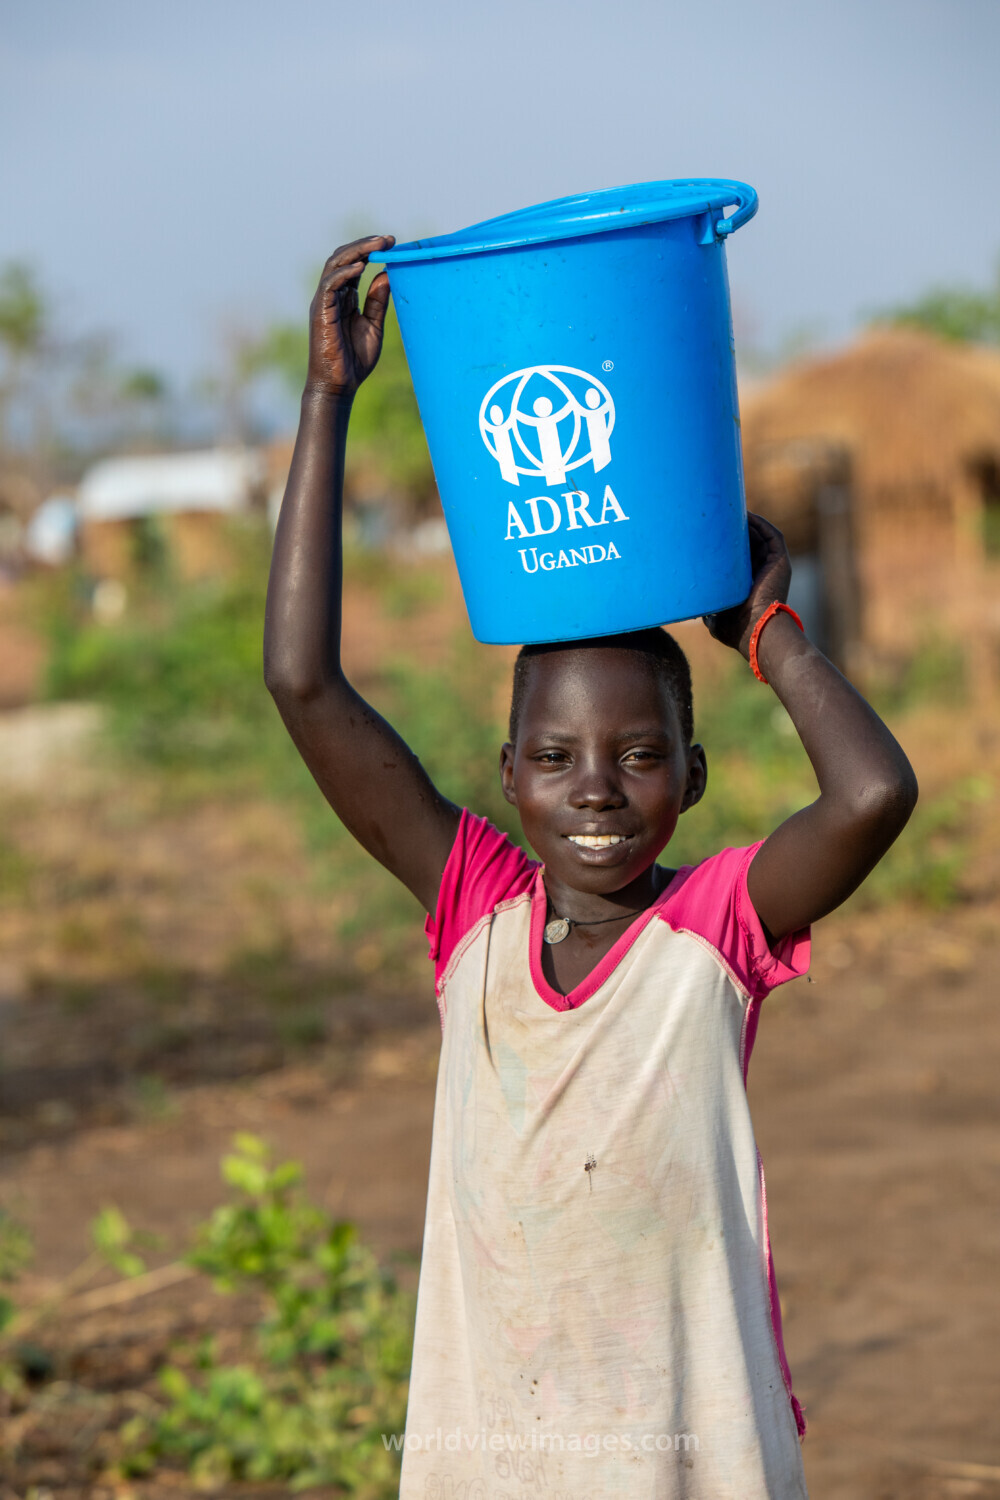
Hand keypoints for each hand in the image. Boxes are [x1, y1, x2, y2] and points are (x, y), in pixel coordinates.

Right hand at [305, 235, 395, 398]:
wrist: (340, 385)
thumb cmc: (354, 361)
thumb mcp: (373, 326)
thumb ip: (378, 301)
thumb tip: (387, 274)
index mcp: (344, 298)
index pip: (354, 264)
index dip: (370, 251)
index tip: (391, 243)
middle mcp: (331, 295)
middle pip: (343, 258)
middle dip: (364, 245)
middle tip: (387, 239)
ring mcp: (323, 302)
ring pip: (334, 265)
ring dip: (356, 251)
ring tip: (377, 244)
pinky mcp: (320, 311)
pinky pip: (329, 284)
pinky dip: (343, 273)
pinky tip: (360, 266)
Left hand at [702, 513, 791, 658]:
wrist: (754, 630)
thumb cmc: (732, 627)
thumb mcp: (713, 614)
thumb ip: (706, 605)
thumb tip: (690, 601)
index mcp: (748, 583)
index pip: (738, 557)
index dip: (725, 543)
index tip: (710, 532)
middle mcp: (763, 572)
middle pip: (750, 543)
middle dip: (735, 528)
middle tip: (718, 513)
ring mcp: (773, 566)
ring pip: (761, 536)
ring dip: (748, 522)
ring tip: (730, 507)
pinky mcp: (780, 561)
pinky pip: (772, 535)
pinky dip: (761, 524)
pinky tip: (746, 514)